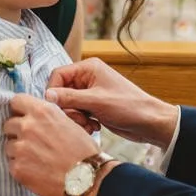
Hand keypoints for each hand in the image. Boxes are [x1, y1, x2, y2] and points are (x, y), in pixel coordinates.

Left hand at [3, 93, 99, 195]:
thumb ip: (47, 116)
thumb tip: (33, 115)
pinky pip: (11, 164)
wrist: (87, 178)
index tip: (22, 117)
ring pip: (9, 145)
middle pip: (9, 124)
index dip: (19, 110)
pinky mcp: (17, 168)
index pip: (16, 101)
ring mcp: (20, 148)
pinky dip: (21, 167)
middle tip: (31, 142)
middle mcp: (28, 126)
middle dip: (17, 132)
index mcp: (42, 111)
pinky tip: (36, 170)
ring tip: (36, 159)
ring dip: (18, 151)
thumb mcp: (69, 122)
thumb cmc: (83, 151)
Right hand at [45, 58, 179, 147]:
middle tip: (79, 120)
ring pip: (68, 105)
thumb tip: (46, 96)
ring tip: (88, 125)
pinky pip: (78, 113)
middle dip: (68, 109)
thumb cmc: (129, 107)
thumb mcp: (96, 101)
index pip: (58, 75)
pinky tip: (93, 127)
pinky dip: (82, 122)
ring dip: (75, 118)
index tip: (56, 109)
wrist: (149, 123)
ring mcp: (91, 93)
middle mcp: (88, 78)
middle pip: (61, 92)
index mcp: (89, 68)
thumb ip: (69, 98)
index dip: (53, 92)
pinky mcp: (94, 106)